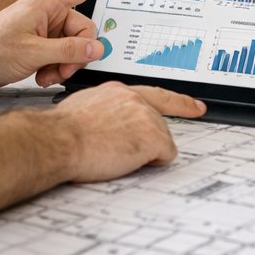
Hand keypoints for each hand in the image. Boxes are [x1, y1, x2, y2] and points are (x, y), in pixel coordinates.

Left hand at [0, 0, 132, 89]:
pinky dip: (56, 68)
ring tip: (46, 75)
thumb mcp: (33, 53)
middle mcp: (49, 14)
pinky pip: (62, 55)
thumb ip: (68, 51)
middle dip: (77, 54)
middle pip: (84, 29)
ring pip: (74, 47)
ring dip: (65, 65)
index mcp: (47, 4)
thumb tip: (96, 49)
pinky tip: (41, 76)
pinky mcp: (40, 45)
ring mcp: (45, 30)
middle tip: (62, 70)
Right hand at [51, 82, 205, 182]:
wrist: (58, 140)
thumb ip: (105, 110)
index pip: (156, 95)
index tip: (196, 107)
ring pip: (161, 141)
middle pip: (159, 125)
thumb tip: (106, 122)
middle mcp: (135, 99)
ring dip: (143, 153)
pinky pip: (165, 156)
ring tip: (113, 153)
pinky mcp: (153, 136)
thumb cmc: (62, 132)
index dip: (180, 103)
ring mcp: (146, 116)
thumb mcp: (83, 109)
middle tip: (121, 149)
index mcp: (118, 92)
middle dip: (147, 141)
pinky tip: (126, 160)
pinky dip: (151, 163)